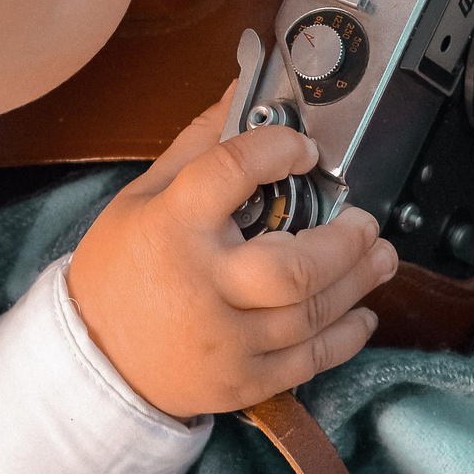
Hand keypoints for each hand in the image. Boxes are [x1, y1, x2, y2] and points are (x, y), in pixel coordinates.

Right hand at [65, 88, 396, 419]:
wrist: (95, 360)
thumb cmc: (119, 272)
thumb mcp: (142, 198)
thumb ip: (200, 146)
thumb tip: (243, 91)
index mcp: (172, 229)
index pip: (231, 172)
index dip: (277, 150)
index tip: (302, 149)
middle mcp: (202, 286)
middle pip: (294, 267)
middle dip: (345, 242)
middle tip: (364, 222)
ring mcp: (225, 341)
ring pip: (312, 313)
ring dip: (359, 281)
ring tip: (378, 257)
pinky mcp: (243, 381)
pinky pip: (311, 359)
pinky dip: (346, 335)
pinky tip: (359, 313)